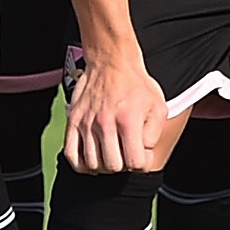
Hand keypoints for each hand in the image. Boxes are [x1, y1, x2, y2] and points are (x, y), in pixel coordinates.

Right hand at [63, 54, 167, 172]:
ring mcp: (86, 123)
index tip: (142, 153)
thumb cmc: (137, 86)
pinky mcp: (73, 121)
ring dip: (105, 164)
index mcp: (128, 120)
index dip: (142, 163)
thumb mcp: (158, 107)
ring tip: (112, 153)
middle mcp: (105, 123)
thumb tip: (142, 155)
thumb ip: (154, 135)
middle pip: (113, 166)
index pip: (135, 163)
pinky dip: (83, 164)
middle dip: (124, 164)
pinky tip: (94, 158)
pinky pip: (71, 155)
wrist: (111, 62)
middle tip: (126, 152)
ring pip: (93, 164)